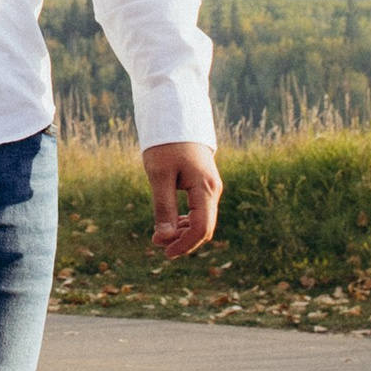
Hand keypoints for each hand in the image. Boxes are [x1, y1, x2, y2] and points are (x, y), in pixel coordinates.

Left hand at [144, 139, 222, 261]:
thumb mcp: (159, 175)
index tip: (165, 252)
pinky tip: (170, 224)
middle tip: (157, 243)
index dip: (185, 245)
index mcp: (205, 188)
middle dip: (183, 241)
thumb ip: (163, 207)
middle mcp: (213, 190)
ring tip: (159, 236)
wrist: (177, 118)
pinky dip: (186, 221)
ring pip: (202, 221)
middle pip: (204, 228)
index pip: (201, 228)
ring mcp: (211, 188)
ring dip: (183, 232)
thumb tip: (163, 237)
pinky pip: (200, 211)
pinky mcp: (204, 185)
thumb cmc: (166, 145)